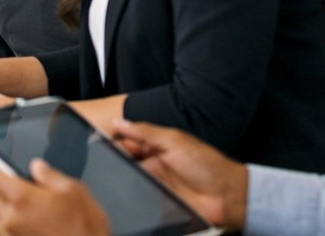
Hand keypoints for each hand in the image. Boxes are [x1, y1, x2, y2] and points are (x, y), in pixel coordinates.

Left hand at [0, 160, 110, 235]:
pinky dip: (23, 225)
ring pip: (5, 216)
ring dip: (17, 210)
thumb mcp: (74, 192)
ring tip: (43, 212)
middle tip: (32, 191)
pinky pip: (14, 231)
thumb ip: (51, 176)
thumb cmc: (84, 229)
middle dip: (10, 191)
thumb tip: (38, 167)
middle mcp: (11, 219)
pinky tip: (44, 226)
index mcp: (21, 199)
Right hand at [113, 120, 247, 228]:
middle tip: (101, 162)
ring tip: (110, 177)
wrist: (227, 196)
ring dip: (120, 179)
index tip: (97, 142)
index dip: (112, 142)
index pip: (127, 143)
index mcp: (156, 147)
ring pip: (129, 180)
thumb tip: (118, 122)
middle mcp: (153, 165)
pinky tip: (123, 193)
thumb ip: (145, 131)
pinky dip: (130, 196)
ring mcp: (155, 185)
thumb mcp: (174, 141)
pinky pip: (138, 199)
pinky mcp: (158, 203)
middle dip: (113, 161)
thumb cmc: (207, 164)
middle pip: (124, 162)